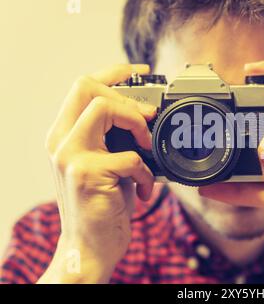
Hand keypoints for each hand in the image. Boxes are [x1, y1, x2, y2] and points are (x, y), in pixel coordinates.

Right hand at [39, 64, 155, 282]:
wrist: (89, 246)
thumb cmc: (102, 204)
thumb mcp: (104, 164)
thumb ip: (113, 138)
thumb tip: (144, 113)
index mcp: (65, 135)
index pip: (82, 85)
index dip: (113, 72)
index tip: (140, 71)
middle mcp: (61, 141)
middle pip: (88, 87)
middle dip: (126, 98)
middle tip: (146, 120)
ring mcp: (70, 156)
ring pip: (104, 108)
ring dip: (137, 126)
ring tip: (147, 150)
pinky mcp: (87, 174)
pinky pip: (130, 156)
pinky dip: (147, 172)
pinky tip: (146, 189)